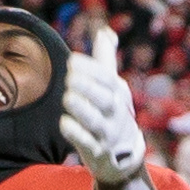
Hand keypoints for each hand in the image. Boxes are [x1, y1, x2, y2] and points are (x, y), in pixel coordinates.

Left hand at [61, 24, 147, 188]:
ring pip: (97, 121)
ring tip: (68, 97)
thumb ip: (106, 60)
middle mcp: (116, 113)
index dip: (91, 69)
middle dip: (89, 87)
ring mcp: (108, 134)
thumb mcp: (114, 88)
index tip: (72, 60)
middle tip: (70, 77)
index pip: (107, 79)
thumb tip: (105, 32)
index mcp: (118, 94)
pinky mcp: (98, 152)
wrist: (124, 158)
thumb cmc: (113, 115)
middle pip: (106, 99)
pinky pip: (88, 143)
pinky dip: (77, 134)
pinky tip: (64, 123)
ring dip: (83, 109)